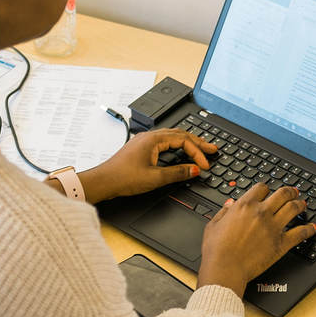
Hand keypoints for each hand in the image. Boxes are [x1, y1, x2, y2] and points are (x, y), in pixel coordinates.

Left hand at [75, 129, 217, 203]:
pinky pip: (164, 142)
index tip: (205, 165)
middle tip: (213, 149)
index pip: (183, 141)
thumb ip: (177, 173)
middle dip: (198, 142)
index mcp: (154, 139)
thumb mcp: (155, 178)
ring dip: (188, 143)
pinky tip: (180, 152)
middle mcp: (149, 137)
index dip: (197, 153)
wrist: (102, 181)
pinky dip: (177, 146)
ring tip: (200, 149)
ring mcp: (144, 142)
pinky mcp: (141, 149)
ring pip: (172, 137)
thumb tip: (194, 169)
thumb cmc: (122, 178)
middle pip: (180, 134)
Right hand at [197, 184, 315, 295]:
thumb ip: (223, 212)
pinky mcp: (281, 243)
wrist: (225, 268)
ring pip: (294, 208)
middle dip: (290, 191)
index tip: (268, 192)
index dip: (266, 189)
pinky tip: (312, 228)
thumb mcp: (213, 225)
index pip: (262, 188)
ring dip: (301, 204)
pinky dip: (308, 229)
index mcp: (245, 205)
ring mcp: (273, 227)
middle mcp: (262, 213)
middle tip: (293, 192)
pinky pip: (300, 233)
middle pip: (283, 194)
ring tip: (303, 204)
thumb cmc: (216, 249)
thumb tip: (230, 205)